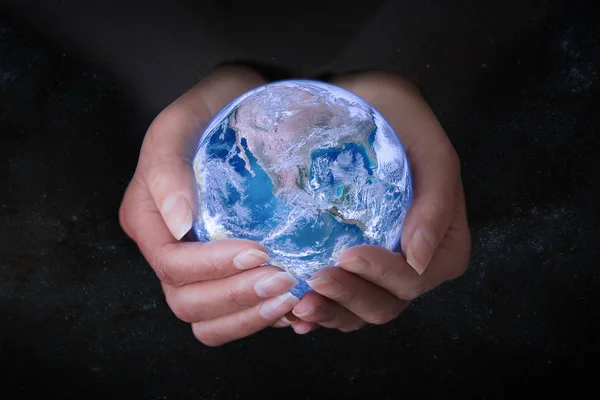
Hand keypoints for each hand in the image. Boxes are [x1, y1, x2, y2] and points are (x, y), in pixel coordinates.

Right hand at [119, 66, 301, 345]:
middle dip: (236, 298)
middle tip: (284, 280)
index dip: (214, 267)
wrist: (243, 108)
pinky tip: (291, 307)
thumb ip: (167, 169)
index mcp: (149, 219)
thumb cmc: (212, 109)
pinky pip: (231, 317)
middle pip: (187, 302)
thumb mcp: (182, 123)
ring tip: (290, 299)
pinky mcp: (221, 273)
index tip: (259, 252)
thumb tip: (178, 225)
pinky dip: (257, 321)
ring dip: (248, 317)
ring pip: (206, 320)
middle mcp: (166, 249)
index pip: (172, 264)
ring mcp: (195, 266)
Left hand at [289, 72, 470, 334]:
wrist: (351, 101)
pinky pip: (341, 303)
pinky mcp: (353, 265)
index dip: (387, 275)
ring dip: (333, 313)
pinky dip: (321, 312)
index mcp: (442, 234)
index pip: (420, 276)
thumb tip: (418, 260)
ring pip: (363, 310)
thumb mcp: (425, 144)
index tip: (349, 254)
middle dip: (353, 296)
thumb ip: (437, 199)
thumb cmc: (391, 115)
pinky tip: (295, 310)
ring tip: (300, 304)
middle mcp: (413, 257)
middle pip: (390, 301)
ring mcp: (380, 264)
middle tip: (315, 280)